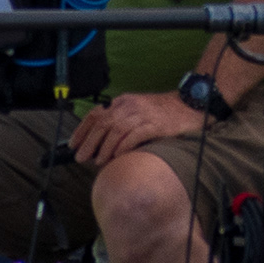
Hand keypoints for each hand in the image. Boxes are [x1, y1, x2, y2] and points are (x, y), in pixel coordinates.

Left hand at [67, 89, 202, 167]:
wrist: (190, 106)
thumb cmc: (163, 113)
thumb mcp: (138, 111)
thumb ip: (121, 122)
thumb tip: (100, 143)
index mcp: (124, 102)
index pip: (96, 114)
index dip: (82, 130)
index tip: (73, 144)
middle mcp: (130, 106)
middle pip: (103, 123)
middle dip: (89, 142)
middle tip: (81, 157)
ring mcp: (143, 114)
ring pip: (116, 130)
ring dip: (104, 147)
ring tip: (98, 161)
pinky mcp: (155, 125)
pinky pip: (134, 136)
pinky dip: (123, 147)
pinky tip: (117, 156)